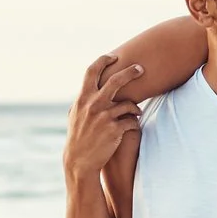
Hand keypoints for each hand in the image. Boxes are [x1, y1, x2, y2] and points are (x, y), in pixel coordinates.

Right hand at [65, 55, 143, 179]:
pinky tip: (132, 126)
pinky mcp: (114, 129)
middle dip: (131, 72)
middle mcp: (93, 104)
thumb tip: (88, 85)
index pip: (92, 71)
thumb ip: (83, 99)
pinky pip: (131, 121)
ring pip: (129, 103)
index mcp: (83, 98)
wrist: (80, 161)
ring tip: (137, 111)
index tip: (114, 57)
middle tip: (141, 69)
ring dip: (135, 107)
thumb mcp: (75, 115)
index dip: (103, 60)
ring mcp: (104, 117)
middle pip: (116, 80)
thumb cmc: (78, 137)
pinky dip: (133, 122)